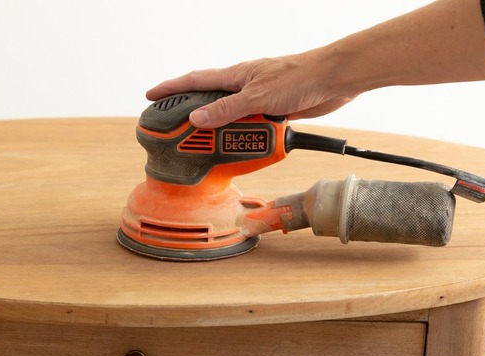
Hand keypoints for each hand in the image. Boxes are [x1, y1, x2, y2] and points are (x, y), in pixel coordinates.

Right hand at [146, 54, 357, 127]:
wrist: (333, 80)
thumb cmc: (298, 77)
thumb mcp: (256, 96)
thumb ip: (226, 109)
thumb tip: (197, 119)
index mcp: (235, 76)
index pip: (194, 81)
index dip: (170, 88)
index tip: (151, 96)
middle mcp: (243, 87)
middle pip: (210, 105)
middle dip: (193, 121)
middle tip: (177, 136)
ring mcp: (258, 101)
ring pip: (231, 120)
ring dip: (223, 135)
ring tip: (212, 150)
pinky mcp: (273, 113)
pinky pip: (251, 128)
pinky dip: (246, 140)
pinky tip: (244, 148)